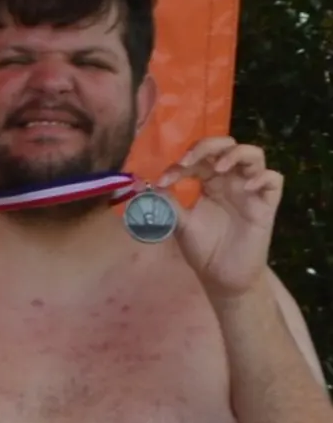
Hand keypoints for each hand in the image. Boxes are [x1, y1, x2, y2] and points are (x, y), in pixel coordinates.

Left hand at [167, 135, 283, 302]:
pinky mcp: (267, 204)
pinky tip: (246, 188)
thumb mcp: (179, 224)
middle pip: (228, 146)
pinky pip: (274, 180)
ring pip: (255, 155)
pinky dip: (262, 178)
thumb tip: (148, 186)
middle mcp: (231, 180)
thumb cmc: (203, 248)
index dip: (182, 162)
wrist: (222, 276)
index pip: (200, 158)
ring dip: (237, 154)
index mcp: (209, 182)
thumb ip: (167, 204)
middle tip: (190, 160)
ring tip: (218, 168)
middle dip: (208, 146)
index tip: (163, 179)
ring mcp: (250, 190)